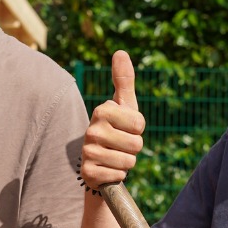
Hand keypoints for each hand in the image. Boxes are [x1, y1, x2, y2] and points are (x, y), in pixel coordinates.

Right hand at [79, 50, 145, 190]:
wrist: (98, 162)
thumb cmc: (117, 129)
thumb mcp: (124, 105)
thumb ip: (124, 80)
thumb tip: (120, 51)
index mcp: (102, 110)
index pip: (140, 123)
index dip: (138, 130)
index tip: (126, 129)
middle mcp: (92, 129)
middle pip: (137, 144)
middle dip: (133, 149)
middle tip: (121, 145)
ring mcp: (88, 151)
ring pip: (128, 161)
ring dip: (126, 163)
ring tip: (115, 157)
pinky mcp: (88, 172)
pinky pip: (118, 175)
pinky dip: (117, 175)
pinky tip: (107, 169)